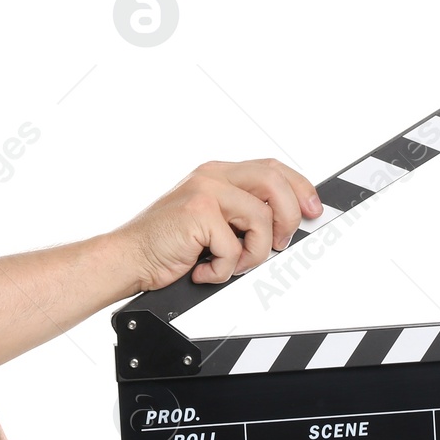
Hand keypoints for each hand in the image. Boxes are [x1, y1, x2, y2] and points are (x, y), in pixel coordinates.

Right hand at [116, 157, 322, 294]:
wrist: (126, 258)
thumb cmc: (164, 245)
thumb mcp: (208, 221)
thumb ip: (238, 213)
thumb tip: (284, 224)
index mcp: (216, 173)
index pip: (272, 169)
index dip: (300, 188)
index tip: (313, 209)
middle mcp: (211, 176)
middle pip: (274, 183)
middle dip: (288, 218)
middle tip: (279, 244)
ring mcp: (204, 191)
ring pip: (261, 219)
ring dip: (253, 254)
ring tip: (229, 264)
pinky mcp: (198, 213)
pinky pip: (235, 248)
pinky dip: (224, 270)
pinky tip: (202, 270)